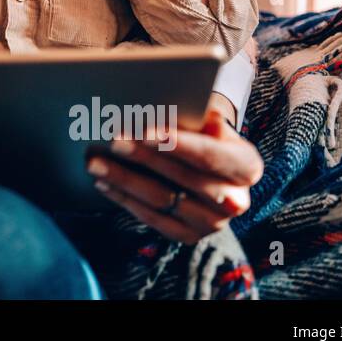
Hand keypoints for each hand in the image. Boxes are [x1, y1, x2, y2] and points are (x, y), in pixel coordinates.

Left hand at [84, 108, 263, 244]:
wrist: (209, 168)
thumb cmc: (203, 134)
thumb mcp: (207, 120)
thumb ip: (194, 114)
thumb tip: (164, 105)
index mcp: (247, 166)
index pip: (210, 155)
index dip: (178, 144)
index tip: (145, 131)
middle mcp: (236, 200)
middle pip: (183, 178)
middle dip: (144, 158)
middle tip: (113, 141)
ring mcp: (213, 223)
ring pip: (162, 200)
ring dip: (124, 179)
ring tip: (95, 161)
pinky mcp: (189, 236)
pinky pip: (152, 218)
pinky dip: (124, 199)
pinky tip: (103, 182)